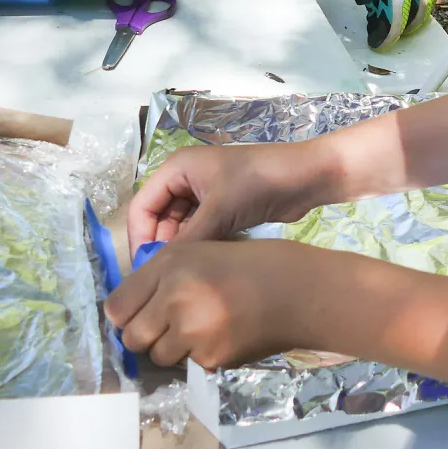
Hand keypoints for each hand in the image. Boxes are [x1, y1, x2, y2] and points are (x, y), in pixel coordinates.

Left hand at [105, 239, 328, 368]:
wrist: (300, 291)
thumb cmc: (253, 264)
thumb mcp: (201, 252)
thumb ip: (160, 277)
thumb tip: (126, 312)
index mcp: (171, 267)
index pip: (116, 308)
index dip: (128, 312)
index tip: (143, 311)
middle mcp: (174, 300)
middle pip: (132, 338)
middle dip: (147, 334)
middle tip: (171, 323)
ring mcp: (192, 333)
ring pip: (159, 356)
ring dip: (173, 347)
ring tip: (203, 327)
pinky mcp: (210, 359)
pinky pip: (189, 364)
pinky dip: (201, 354)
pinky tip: (225, 334)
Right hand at [127, 140, 338, 255]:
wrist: (308, 177)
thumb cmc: (260, 183)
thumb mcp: (220, 211)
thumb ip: (187, 241)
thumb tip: (158, 273)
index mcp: (177, 168)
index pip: (142, 207)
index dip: (139, 238)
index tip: (144, 270)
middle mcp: (186, 178)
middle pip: (158, 219)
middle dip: (160, 246)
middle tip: (165, 280)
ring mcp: (205, 193)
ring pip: (180, 227)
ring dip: (181, 248)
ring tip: (184, 276)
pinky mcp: (224, 206)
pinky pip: (200, 229)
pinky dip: (199, 245)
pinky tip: (203, 266)